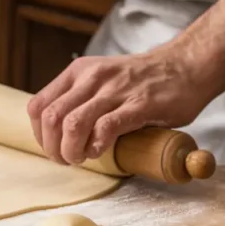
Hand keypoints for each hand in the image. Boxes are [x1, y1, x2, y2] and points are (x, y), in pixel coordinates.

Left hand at [26, 48, 213, 165]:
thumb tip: (58, 132)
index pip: (38, 106)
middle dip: (53, 148)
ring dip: (71, 151)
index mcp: (78, 72)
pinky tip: (101, 151)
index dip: (40, 135)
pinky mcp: (139, 104)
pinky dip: (97, 146)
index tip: (54, 148)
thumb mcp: (100, 79)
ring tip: (82, 158)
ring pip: (73, 124)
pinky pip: (105, 127)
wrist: (186, 66)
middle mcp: (92, 78)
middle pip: (51, 118)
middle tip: (67, 160)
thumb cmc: (142, 80)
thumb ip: (79, 98)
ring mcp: (115, 90)